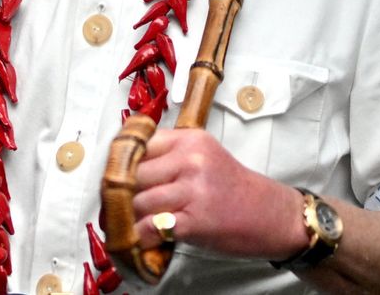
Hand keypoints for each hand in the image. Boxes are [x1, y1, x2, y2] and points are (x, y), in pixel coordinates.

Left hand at [129, 128, 308, 259]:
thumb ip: (168, 156)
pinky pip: (151, 227)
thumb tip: (123, 170)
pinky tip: (141, 240)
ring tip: (125, 225)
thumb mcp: (204, 157)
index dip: (118, 165)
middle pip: (132, 174)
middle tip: (112, 207)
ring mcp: (193, 189)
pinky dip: (140, 237)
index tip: (111, 179)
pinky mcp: (195, 220)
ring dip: (126, 218)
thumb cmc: (233, 188)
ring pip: (137, 202)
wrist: (269, 214)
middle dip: (117, 194)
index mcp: (190, 139)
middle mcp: (191, 160)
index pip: (136, 145)